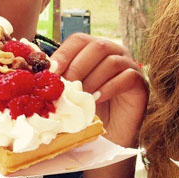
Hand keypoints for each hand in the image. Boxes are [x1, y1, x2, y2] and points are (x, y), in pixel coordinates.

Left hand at [50, 33, 146, 147]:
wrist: (109, 137)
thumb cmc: (86, 112)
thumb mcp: (69, 92)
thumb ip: (58, 78)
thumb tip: (37, 67)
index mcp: (94, 50)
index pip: (79, 40)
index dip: (64, 54)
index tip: (51, 73)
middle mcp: (115, 52)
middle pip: (97, 46)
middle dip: (77, 67)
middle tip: (66, 88)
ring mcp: (130, 66)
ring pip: (112, 61)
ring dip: (93, 79)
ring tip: (82, 97)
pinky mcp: (141, 83)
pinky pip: (127, 77)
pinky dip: (109, 87)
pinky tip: (97, 99)